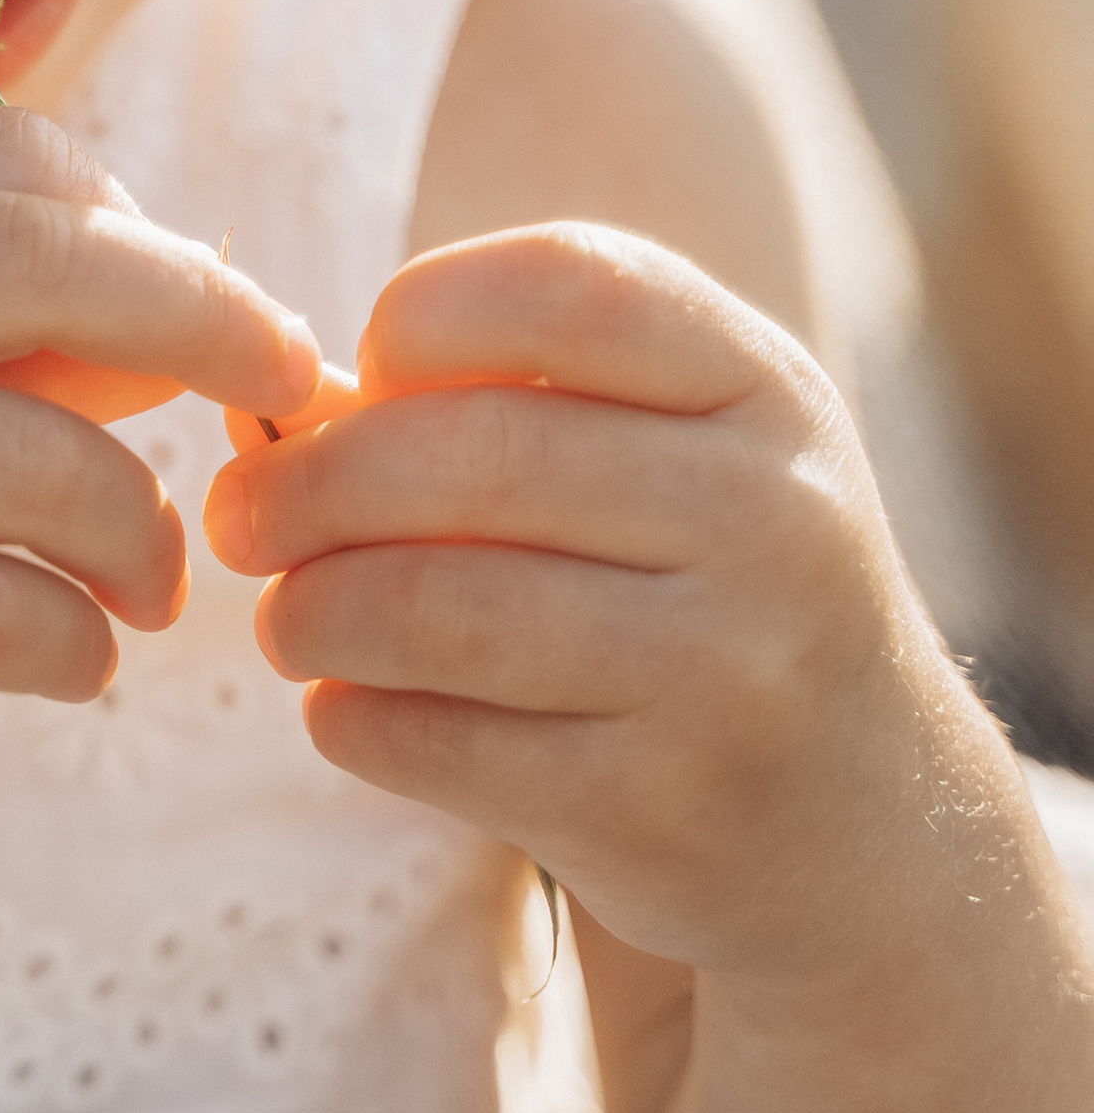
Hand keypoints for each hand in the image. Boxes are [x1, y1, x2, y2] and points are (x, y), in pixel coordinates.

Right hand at [0, 104, 321, 828]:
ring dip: (141, 531)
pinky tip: (75, 660)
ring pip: (32, 456)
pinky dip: (72, 641)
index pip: (11, 161)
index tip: (223, 317)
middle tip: (291, 391)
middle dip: (207, 318)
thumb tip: (215, 308)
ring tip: (150, 587)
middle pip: (41, 258)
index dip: (151, 230)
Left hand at [202, 223, 963, 981]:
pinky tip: (342, 703)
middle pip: (476, 456)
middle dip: (314, 484)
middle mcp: (769, 520)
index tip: (362, 364)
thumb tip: (275, 404)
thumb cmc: (704, 590)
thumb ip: (504, 402)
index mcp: (765, 390)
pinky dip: (355, 717)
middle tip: (243, 515)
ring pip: (438, 611)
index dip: (427, 311)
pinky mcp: (663, 815)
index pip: (572, 285)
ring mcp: (727, 676)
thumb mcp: (671, 457)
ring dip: (312, 611)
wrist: (868, 827)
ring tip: (283, 617)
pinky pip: (443, 745)